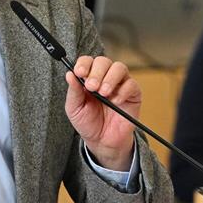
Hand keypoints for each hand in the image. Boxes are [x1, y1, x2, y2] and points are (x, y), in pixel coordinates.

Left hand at [64, 55, 137, 170]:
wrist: (102, 141)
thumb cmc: (88, 123)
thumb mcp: (75, 109)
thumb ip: (73, 91)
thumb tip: (69, 74)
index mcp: (89, 77)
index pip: (88, 61)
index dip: (84, 64)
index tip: (79, 72)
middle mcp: (105, 77)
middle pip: (103, 61)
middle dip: (96, 72)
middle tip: (92, 87)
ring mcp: (120, 84)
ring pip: (119, 68)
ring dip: (110, 78)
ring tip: (104, 93)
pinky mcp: (133, 94)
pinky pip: (131, 84)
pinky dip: (123, 91)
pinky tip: (115, 102)